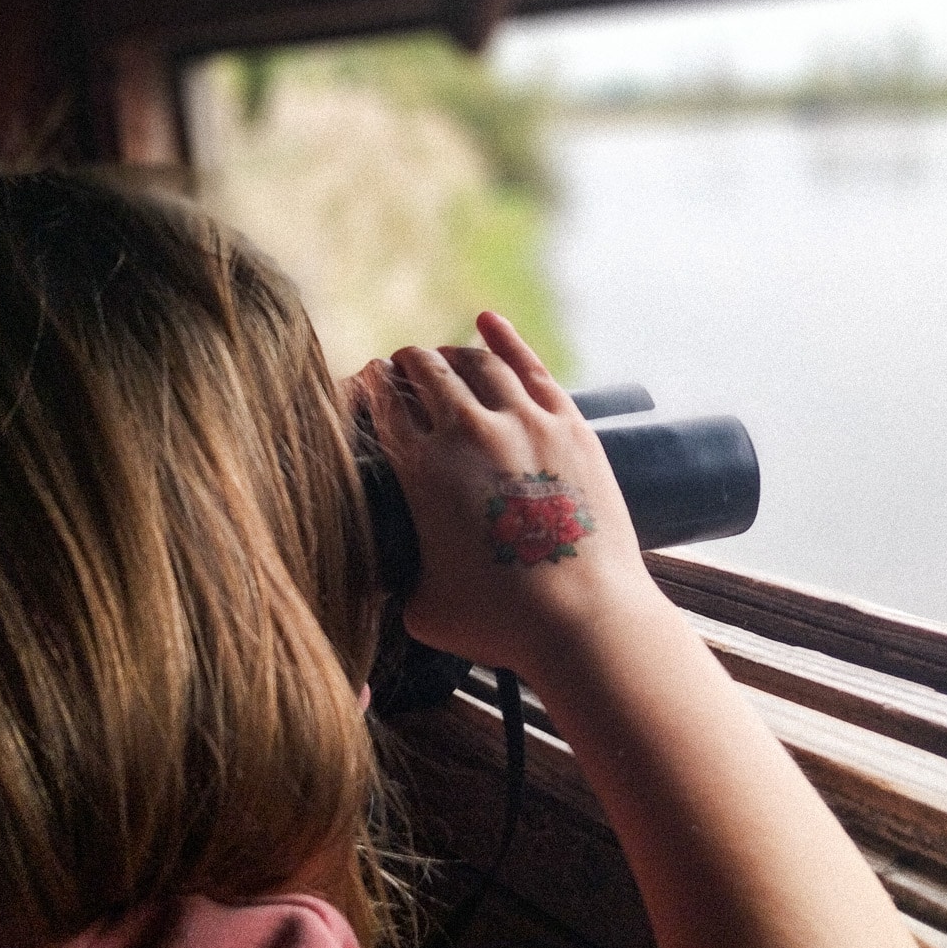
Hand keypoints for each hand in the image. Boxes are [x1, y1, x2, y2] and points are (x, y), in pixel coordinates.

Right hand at [355, 314, 652, 677]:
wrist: (583, 619)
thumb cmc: (501, 625)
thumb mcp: (423, 609)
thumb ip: (397, 582)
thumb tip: (383, 580)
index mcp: (422, 470)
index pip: (382, 406)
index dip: (366, 389)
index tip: (363, 385)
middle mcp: (469, 432)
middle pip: (425, 373)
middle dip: (404, 365)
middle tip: (398, 367)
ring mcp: (525, 423)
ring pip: (477, 363)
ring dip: (450, 353)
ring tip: (440, 356)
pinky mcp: (569, 425)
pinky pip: (530, 367)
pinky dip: (504, 339)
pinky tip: (488, 323)